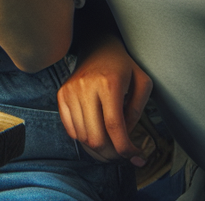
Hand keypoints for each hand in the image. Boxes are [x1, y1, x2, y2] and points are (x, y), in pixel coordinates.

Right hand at [57, 36, 151, 165]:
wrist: (98, 47)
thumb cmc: (124, 67)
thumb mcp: (143, 83)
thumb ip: (138, 110)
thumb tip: (126, 136)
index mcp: (108, 84)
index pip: (114, 126)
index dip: (125, 148)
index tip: (137, 158)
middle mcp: (85, 88)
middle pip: (95, 136)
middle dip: (111, 154)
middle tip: (123, 155)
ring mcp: (70, 91)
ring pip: (82, 136)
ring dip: (98, 150)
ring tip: (111, 148)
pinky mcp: (61, 94)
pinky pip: (70, 128)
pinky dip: (83, 139)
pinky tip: (96, 136)